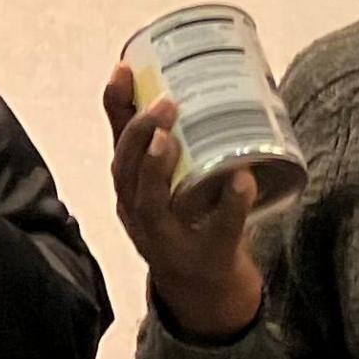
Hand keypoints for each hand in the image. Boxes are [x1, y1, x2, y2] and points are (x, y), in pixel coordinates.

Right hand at [103, 63, 265, 339]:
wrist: (201, 288)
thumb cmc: (183, 220)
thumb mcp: (168, 180)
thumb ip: (170, 141)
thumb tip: (186, 78)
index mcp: (130, 187)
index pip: (116, 142)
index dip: (115, 106)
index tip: (124, 69)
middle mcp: (138, 212)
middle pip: (126, 173)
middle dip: (140, 135)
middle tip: (165, 103)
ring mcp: (167, 237)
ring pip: (150, 203)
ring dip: (158, 169)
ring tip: (172, 138)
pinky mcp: (206, 255)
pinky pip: (217, 231)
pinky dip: (231, 205)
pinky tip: (243, 180)